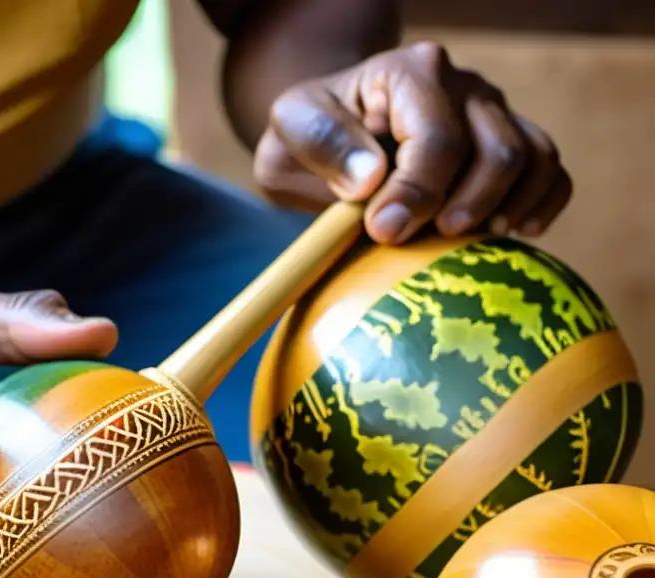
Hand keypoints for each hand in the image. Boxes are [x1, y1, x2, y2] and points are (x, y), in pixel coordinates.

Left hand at [254, 42, 571, 243]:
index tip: (383, 229)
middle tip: (420, 240)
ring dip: (505, 209)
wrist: (329, 137)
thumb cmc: (311, 134)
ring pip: (532, 159)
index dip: (416, 191)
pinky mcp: (508, 143)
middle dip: (462, 207)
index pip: (437, 136)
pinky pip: (551, 171)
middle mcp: (463, 86)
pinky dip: (542, 204)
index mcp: (411, 72)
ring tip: (465, 240)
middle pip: (496, 152)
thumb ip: (323, 142)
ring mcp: (492, 113)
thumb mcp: (291, 127)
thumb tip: (371, 178)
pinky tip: (512, 233)